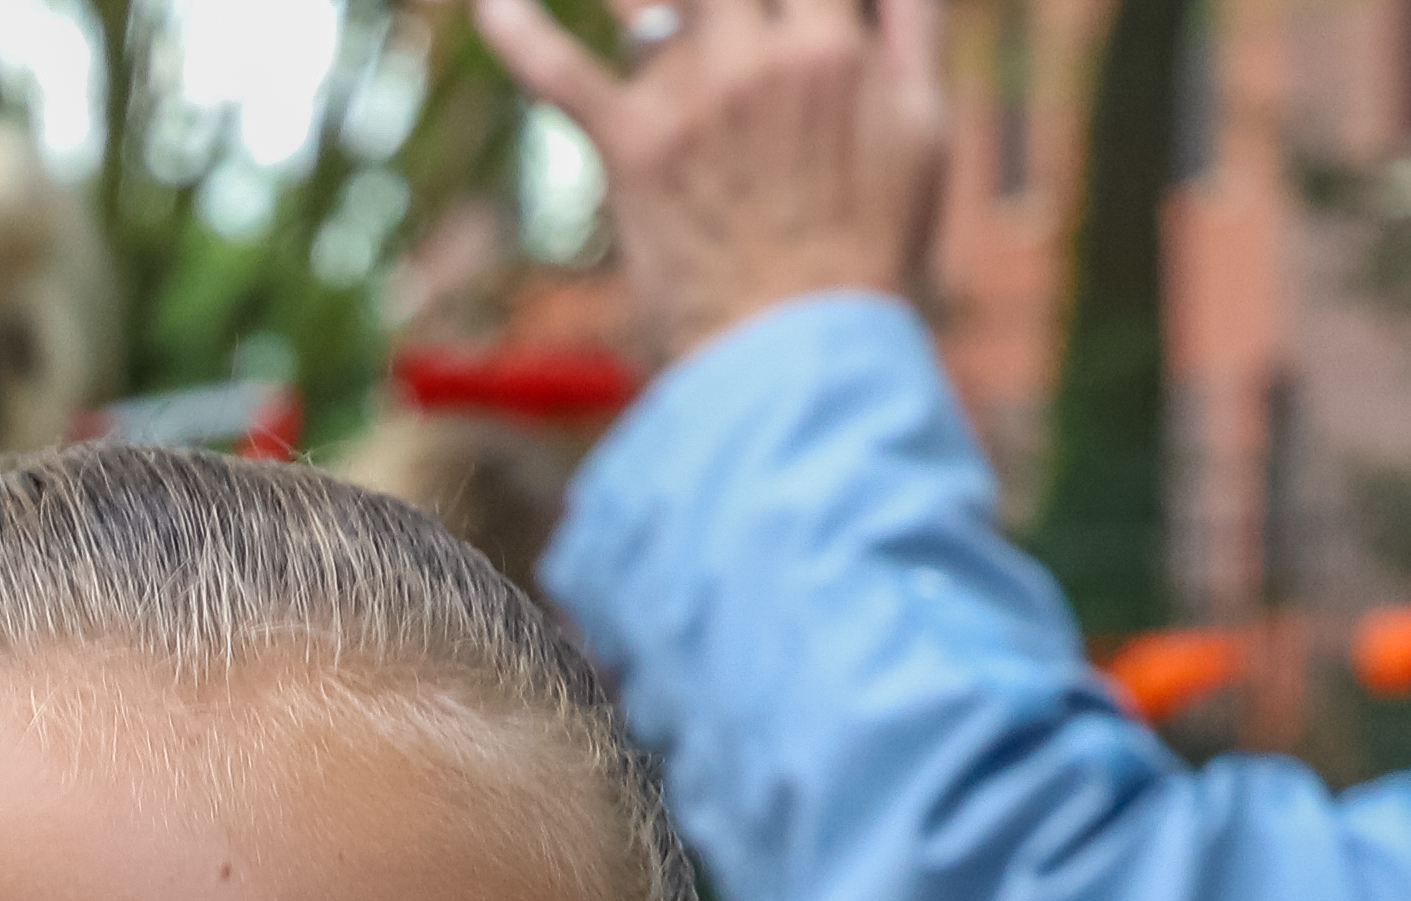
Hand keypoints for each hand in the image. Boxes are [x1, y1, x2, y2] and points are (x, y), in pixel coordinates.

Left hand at [473, 0, 951, 362]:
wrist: (802, 355)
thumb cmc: (871, 249)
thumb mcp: (923, 132)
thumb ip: (912, 33)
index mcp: (834, 47)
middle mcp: (758, 56)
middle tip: (708, 6)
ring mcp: (688, 97)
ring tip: (634, 5)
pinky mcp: (631, 146)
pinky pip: (557, 71)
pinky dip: (516, 30)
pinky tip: (487, 7)